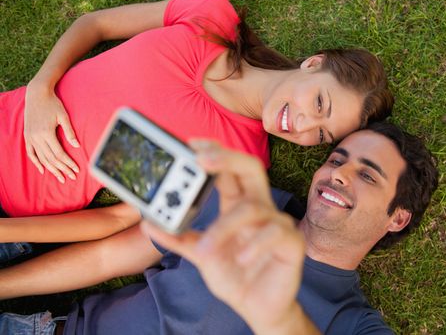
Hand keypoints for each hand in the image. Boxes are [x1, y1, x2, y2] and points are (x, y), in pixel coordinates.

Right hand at [24, 80, 79, 182]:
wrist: (36, 94)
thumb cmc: (53, 104)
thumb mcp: (63, 116)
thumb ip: (69, 132)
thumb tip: (77, 146)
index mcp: (46, 133)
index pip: (59, 154)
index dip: (68, 163)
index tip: (76, 170)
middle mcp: (36, 137)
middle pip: (51, 159)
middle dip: (62, 169)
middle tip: (71, 177)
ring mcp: (30, 137)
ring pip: (41, 158)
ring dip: (51, 169)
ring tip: (61, 178)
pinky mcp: (27, 136)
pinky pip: (30, 153)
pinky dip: (36, 162)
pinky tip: (42, 170)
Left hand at [141, 141, 307, 333]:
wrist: (256, 308)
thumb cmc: (234, 276)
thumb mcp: (200, 255)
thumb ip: (177, 238)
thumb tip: (147, 222)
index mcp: (238, 204)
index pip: (229, 169)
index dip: (214, 151)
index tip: (191, 143)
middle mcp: (259, 207)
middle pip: (250, 167)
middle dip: (227, 158)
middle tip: (200, 159)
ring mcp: (277, 222)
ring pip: (252, 208)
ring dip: (224, 227)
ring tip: (206, 250)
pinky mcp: (291, 241)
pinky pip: (275, 233)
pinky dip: (255, 244)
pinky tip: (242, 259)